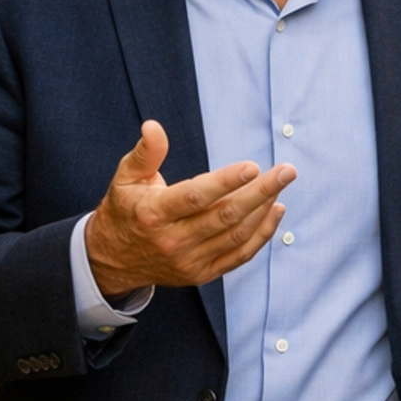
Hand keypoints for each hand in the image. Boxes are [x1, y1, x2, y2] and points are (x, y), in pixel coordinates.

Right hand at [85, 120, 295, 299]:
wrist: (113, 259)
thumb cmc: (125, 210)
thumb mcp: (125, 177)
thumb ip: (145, 153)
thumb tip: (153, 126)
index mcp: (153, 214)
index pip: (195, 197)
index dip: (225, 182)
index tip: (252, 167)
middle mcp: (172, 241)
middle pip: (224, 217)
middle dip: (260, 192)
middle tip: (287, 171)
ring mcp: (189, 261)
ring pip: (236, 236)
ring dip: (264, 210)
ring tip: (281, 185)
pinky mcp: (202, 274)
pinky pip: (239, 256)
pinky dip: (262, 235)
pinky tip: (275, 210)